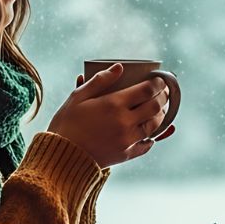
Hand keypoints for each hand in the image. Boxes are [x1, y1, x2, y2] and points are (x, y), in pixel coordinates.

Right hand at [46, 64, 176, 167]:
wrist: (60, 155)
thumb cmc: (66, 123)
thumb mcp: (78, 97)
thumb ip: (100, 80)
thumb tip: (119, 67)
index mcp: (113, 104)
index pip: (146, 90)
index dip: (157, 84)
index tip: (159, 81)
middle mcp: (125, 122)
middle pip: (155, 107)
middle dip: (163, 97)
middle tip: (164, 93)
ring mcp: (127, 140)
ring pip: (154, 125)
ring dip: (161, 115)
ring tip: (160, 109)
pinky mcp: (125, 154)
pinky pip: (146, 145)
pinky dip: (152, 138)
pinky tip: (151, 134)